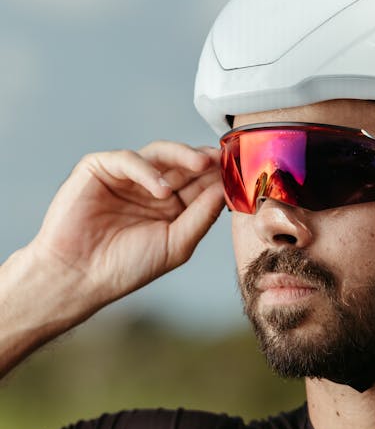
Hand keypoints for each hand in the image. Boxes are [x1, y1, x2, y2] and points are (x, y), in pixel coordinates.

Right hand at [29, 141, 224, 314]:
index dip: (219, 176)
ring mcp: (125, 176)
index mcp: (171, 205)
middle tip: (224, 159)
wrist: (80, 276)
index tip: (240, 172)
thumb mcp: (176, 244)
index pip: (199, 182)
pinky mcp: (99, 168)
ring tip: (201, 165)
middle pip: (183, 163)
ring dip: (183, 156)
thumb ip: (201, 216)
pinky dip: (147, 172)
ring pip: (159, 152)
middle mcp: (150, 186)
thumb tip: (224, 189)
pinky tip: (161, 191)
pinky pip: (129, 160)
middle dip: (205, 160)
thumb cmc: (126, 267)